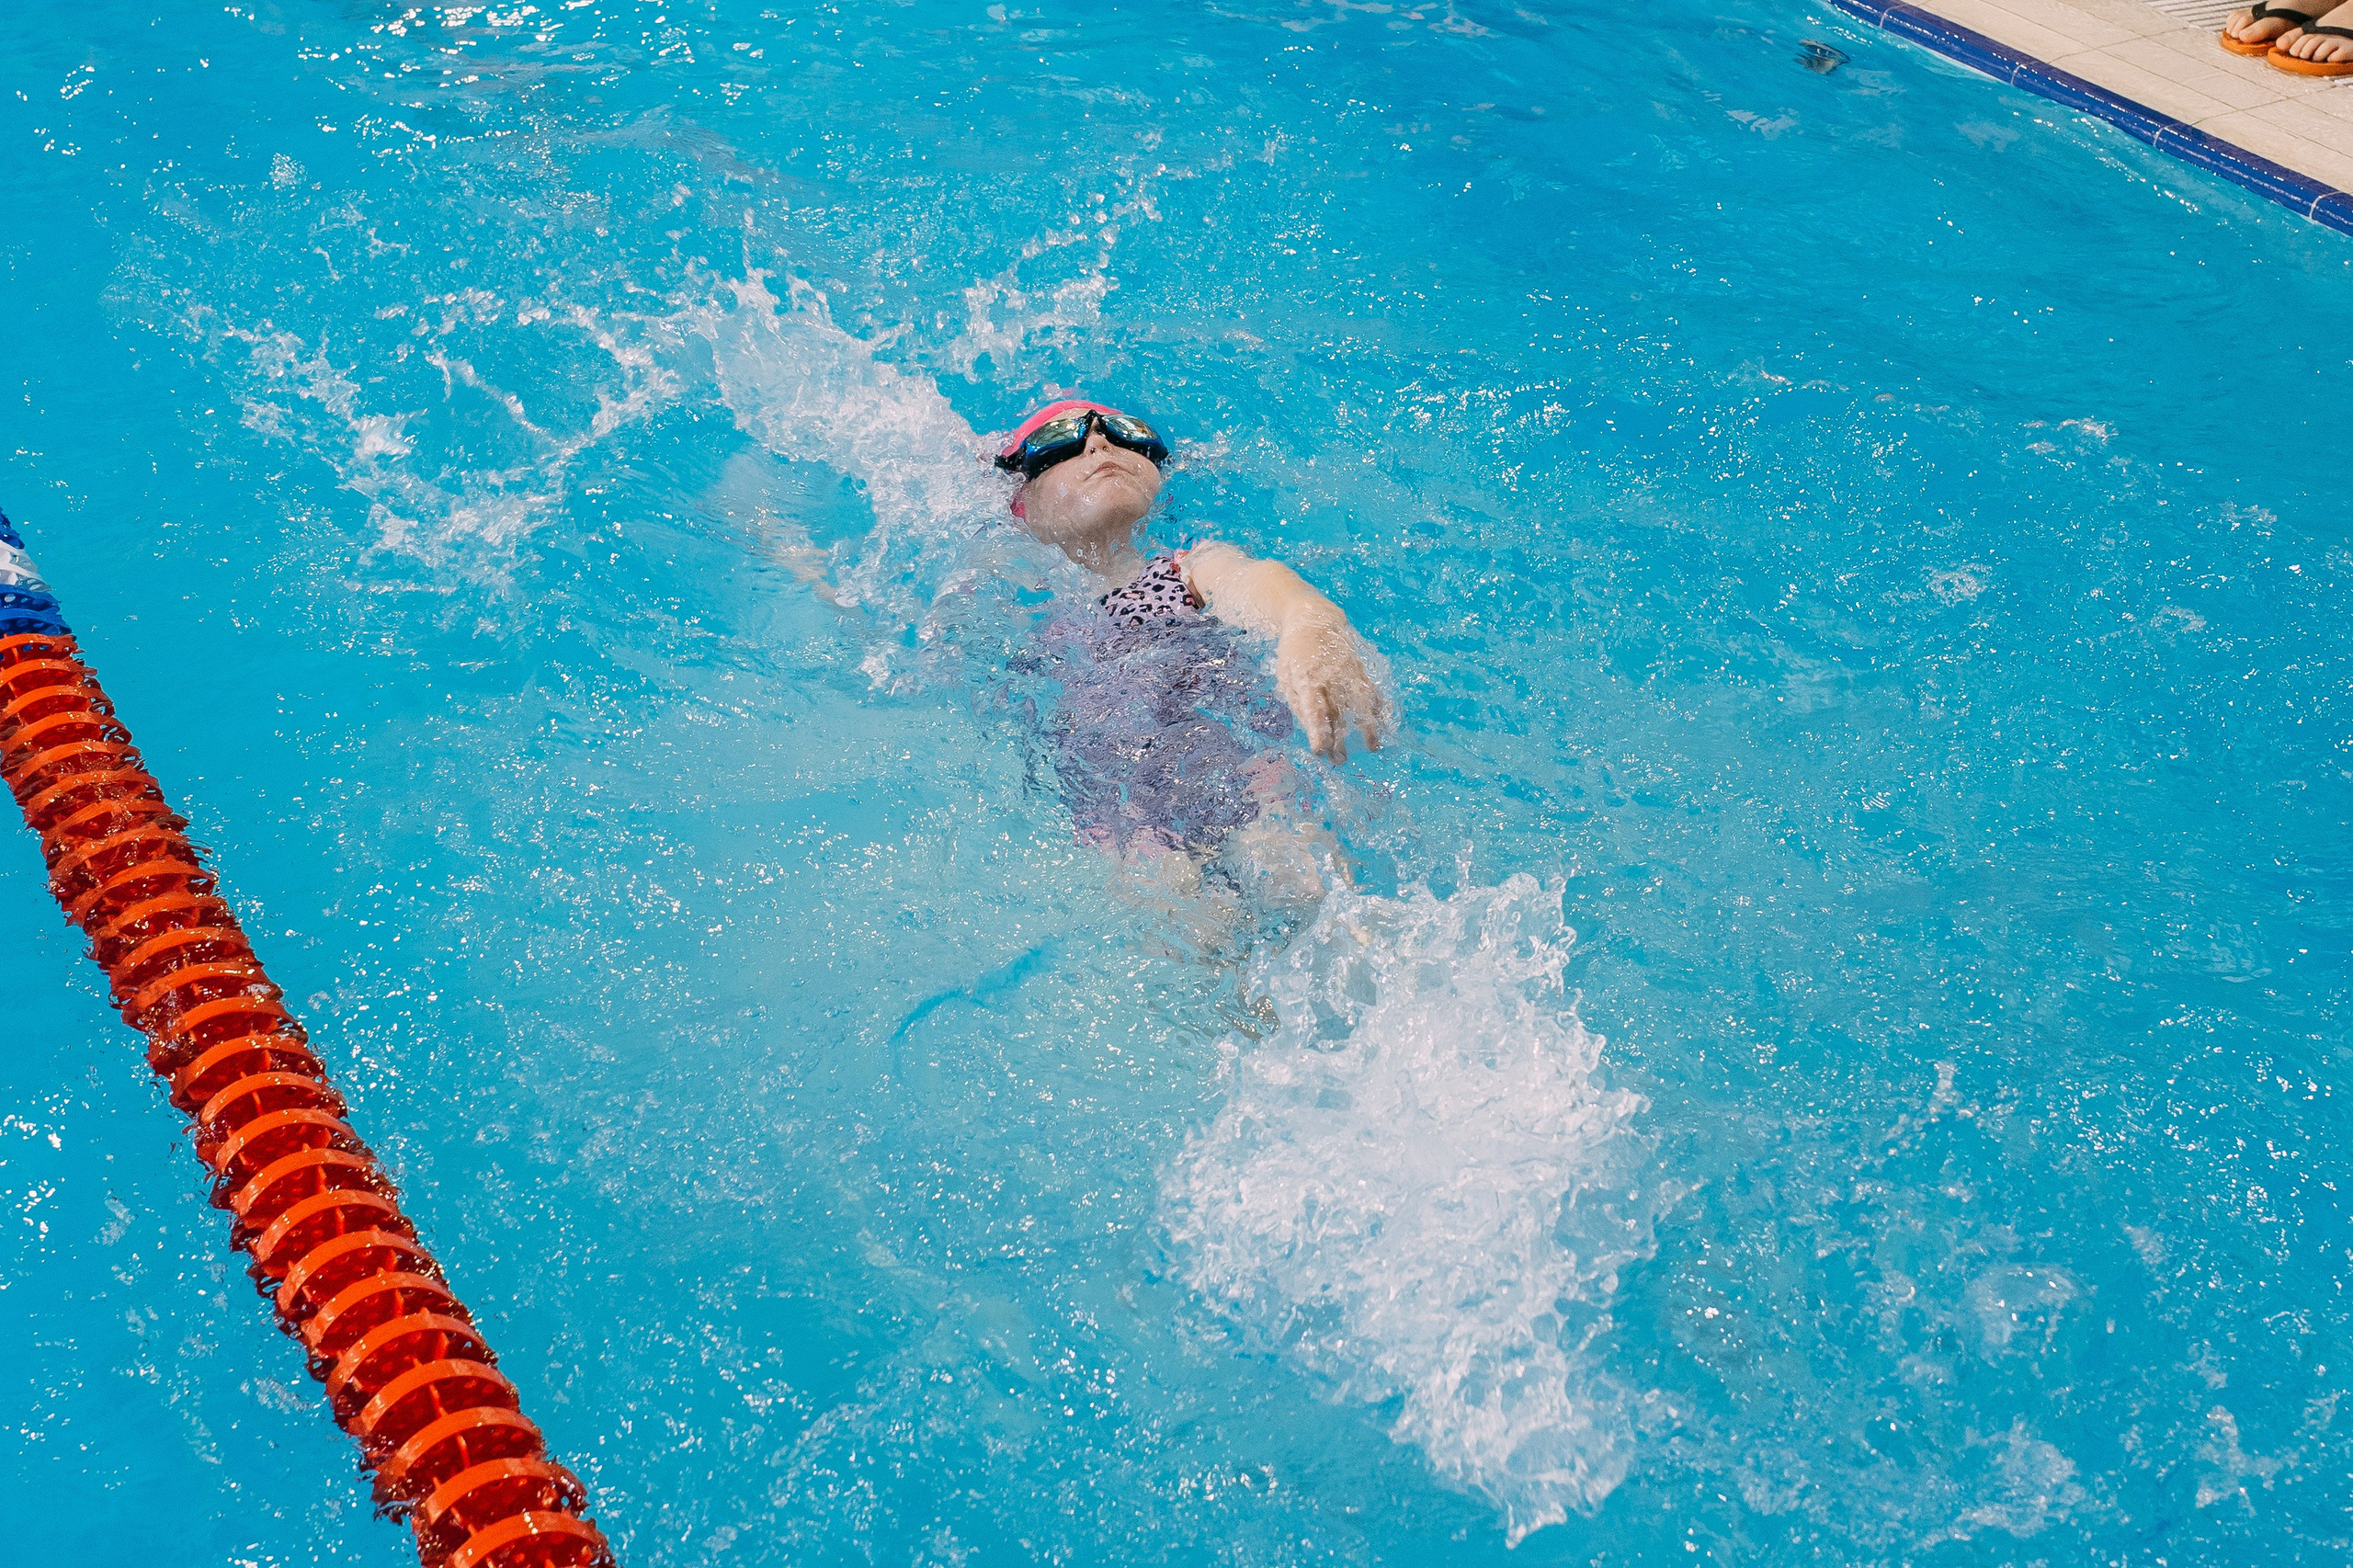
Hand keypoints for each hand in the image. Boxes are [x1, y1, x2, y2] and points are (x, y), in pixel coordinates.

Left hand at [1275, 607, 1385, 762]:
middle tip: (1339, 760)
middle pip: (1337, 712)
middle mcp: (1329, 676)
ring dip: (1368, 726)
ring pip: (1360, 702)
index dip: (1318, 731)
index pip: (1314, 710)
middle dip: (1340, 738)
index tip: (1320, 750)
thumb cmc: (1294, 652)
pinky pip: (1372, 689)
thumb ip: (1298, 703)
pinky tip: (1384, 721)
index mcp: (1306, 679)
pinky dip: (1379, 706)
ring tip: (1373, 746)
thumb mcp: (1285, 676)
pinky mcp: (1359, 668)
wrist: (1313, 617)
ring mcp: (1348, 671)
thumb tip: (1311, 729)